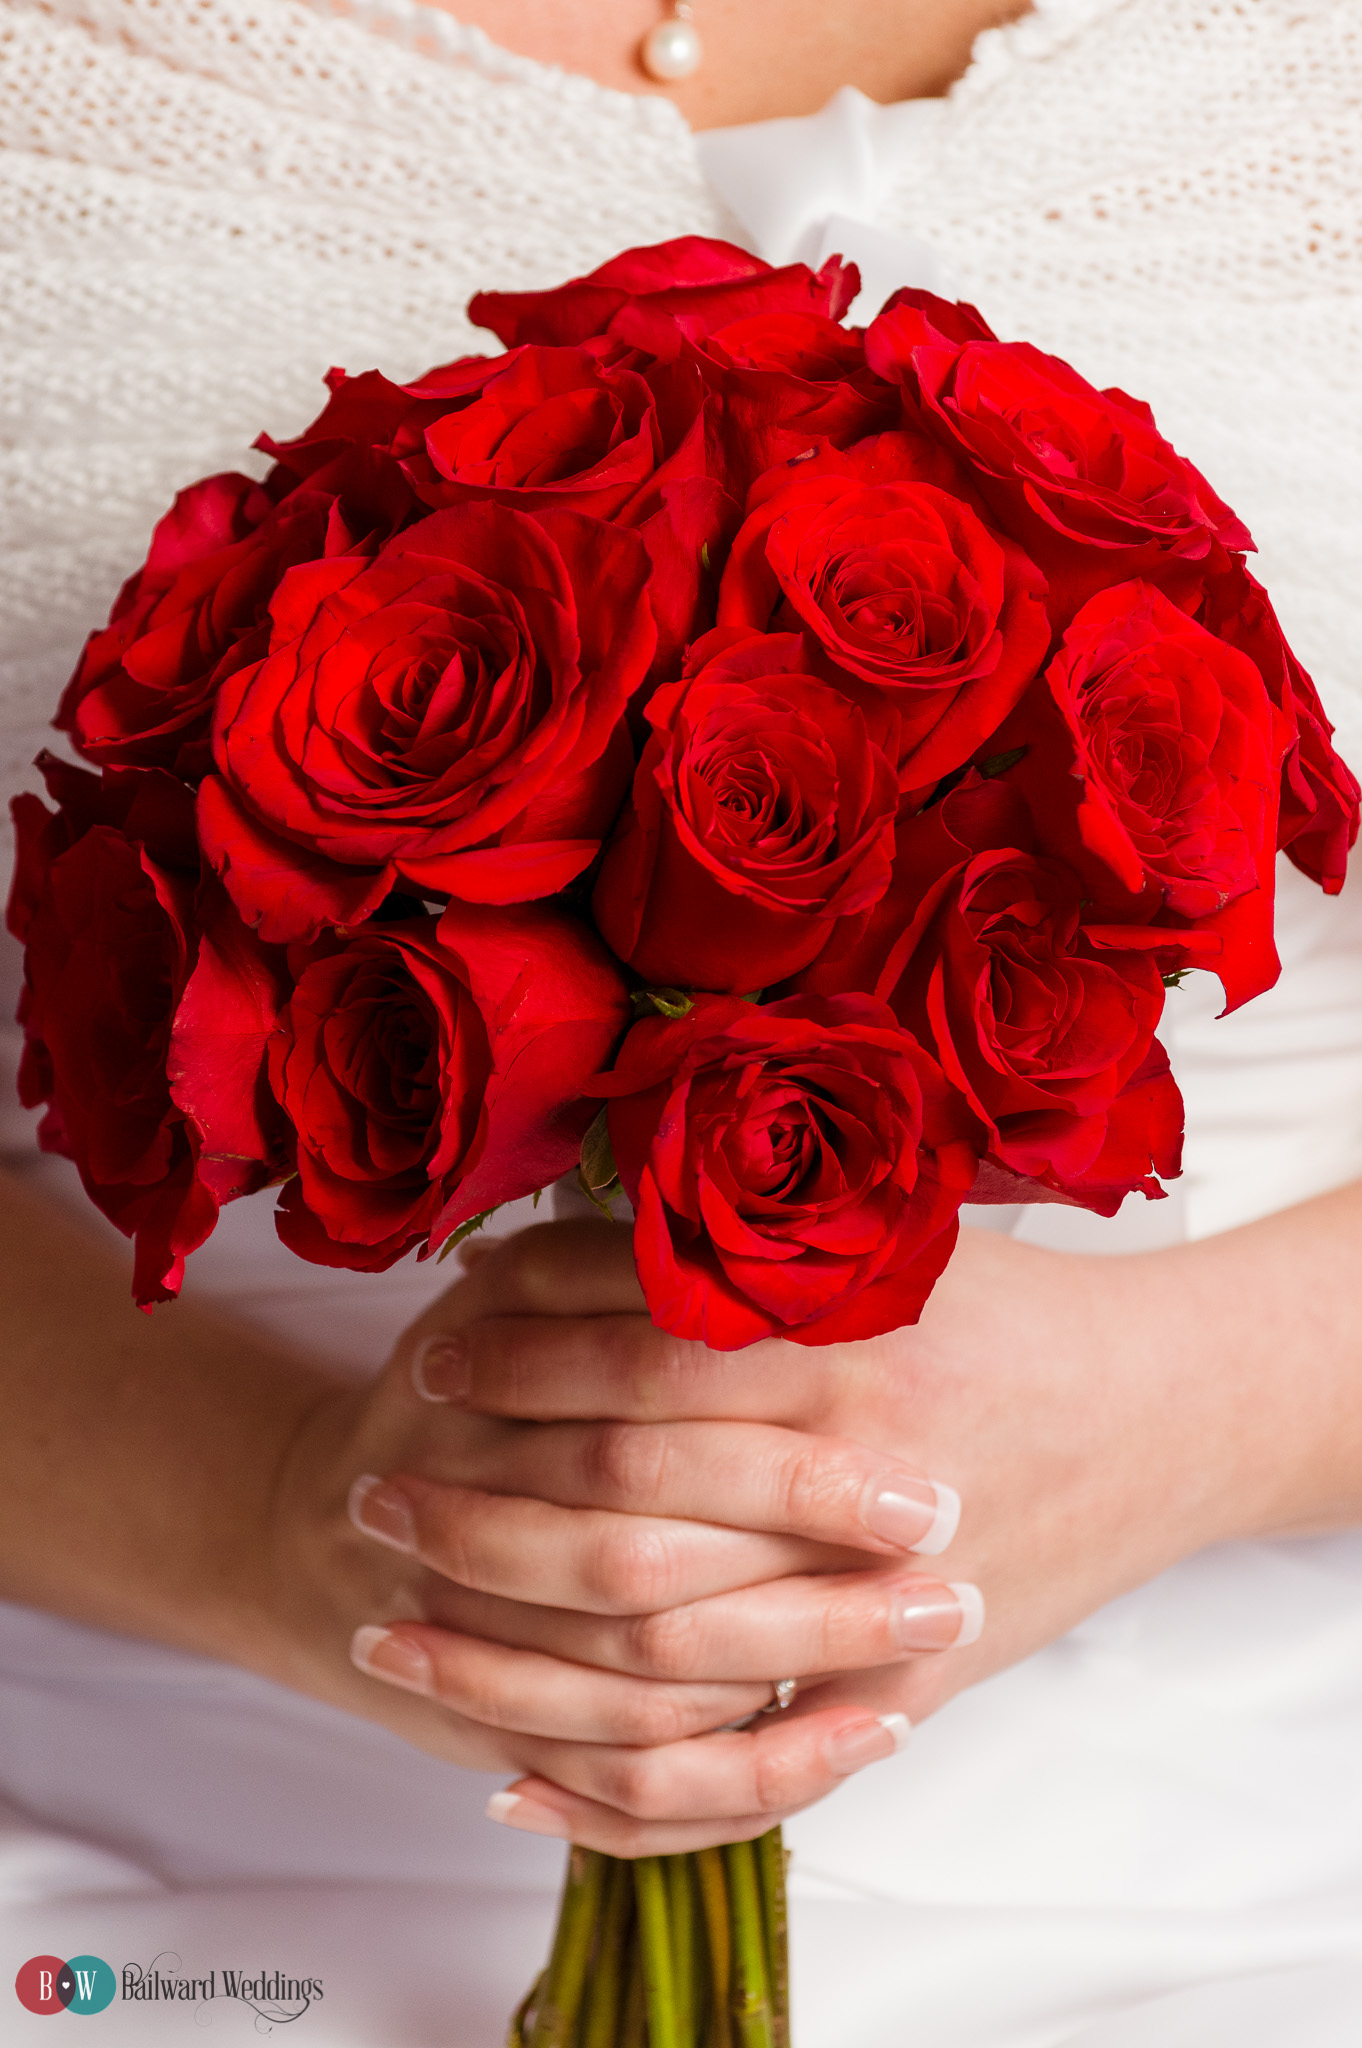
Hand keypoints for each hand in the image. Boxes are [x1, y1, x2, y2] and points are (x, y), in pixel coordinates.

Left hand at [365, 1193, 1361, 1854]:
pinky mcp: (898, 1697)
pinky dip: (620, 1786)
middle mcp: (860, 1476)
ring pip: (657, 1648)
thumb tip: (561, 1216)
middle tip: (375, 1481)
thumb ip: (741, 1224)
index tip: (434, 1338)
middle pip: (626, 1500)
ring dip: (506, 1643)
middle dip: (480, 1492)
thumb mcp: (892, 1230)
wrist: (1161, 1417)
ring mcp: (881, 1602)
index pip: (643, 1351)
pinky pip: (743, 1772)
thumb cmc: (1007, 1308)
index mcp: (854, 1347)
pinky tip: (516, 1780)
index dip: (520, 1344)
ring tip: (396, 1623)